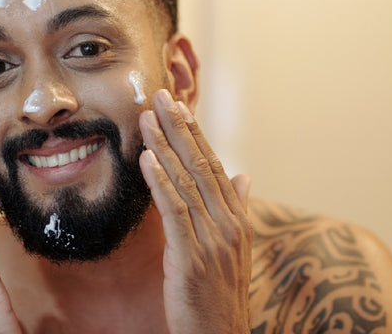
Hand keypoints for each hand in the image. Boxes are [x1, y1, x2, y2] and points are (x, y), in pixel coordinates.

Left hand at [139, 90, 252, 333]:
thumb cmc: (221, 294)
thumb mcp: (235, 248)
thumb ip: (237, 208)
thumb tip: (244, 175)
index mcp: (237, 218)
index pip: (214, 165)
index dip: (195, 134)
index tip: (179, 106)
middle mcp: (229, 223)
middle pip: (201, 165)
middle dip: (179, 128)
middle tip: (161, 96)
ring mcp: (212, 240)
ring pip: (186, 182)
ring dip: (165, 147)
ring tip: (147, 118)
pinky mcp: (191, 258)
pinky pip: (175, 212)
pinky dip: (161, 183)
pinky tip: (147, 159)